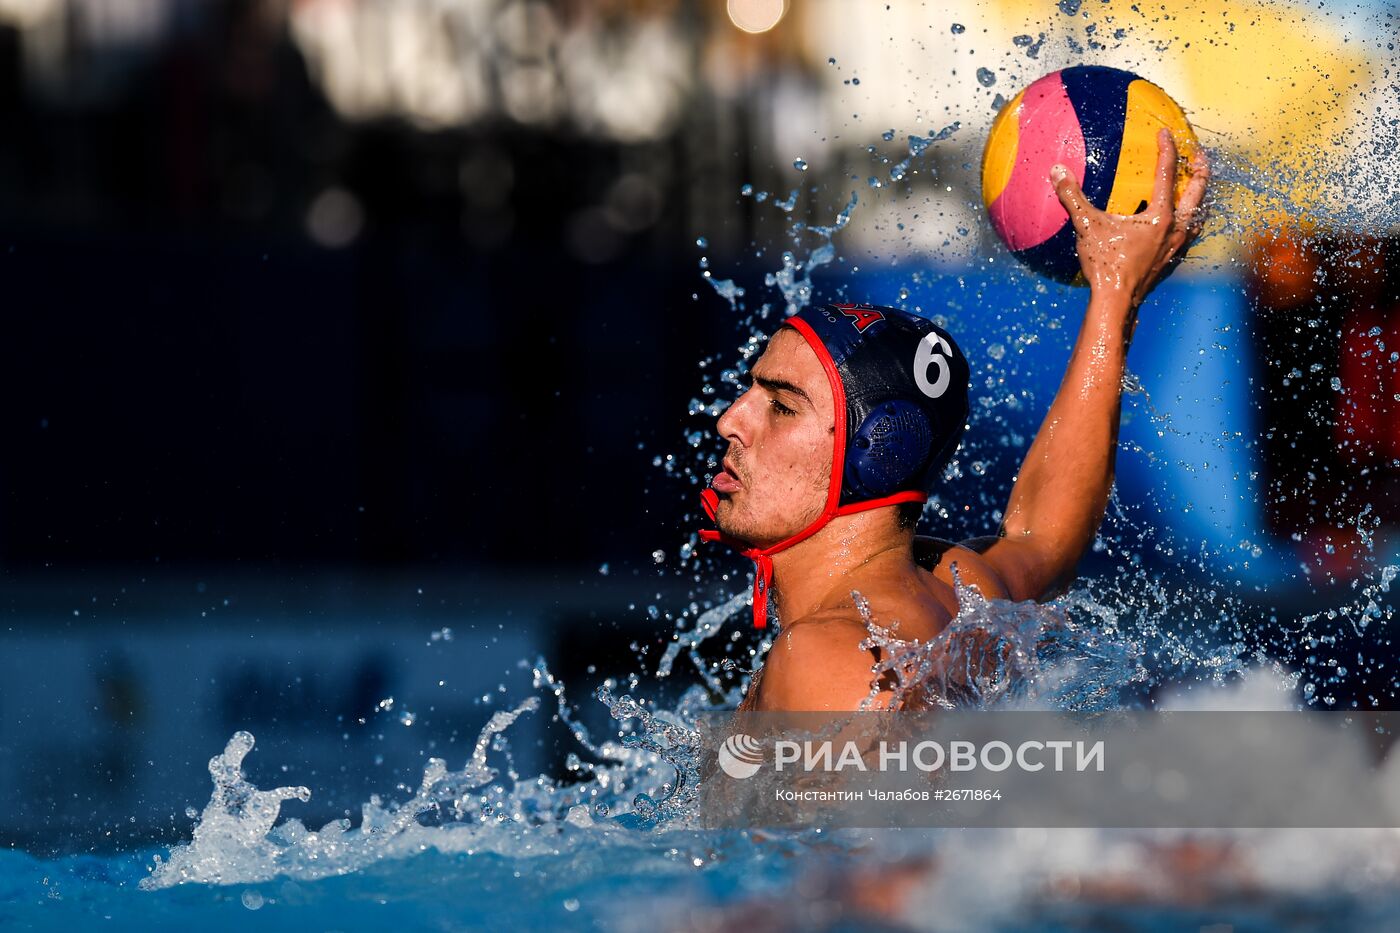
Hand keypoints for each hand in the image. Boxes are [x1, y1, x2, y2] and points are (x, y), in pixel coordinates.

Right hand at [1051, 128, 1209, 307]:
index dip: (1167, 149)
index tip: (1166, 133)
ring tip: (1195, 189)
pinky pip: (1187, 234)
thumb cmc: (1105, 264)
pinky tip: (1177, 224)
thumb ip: (1073, 197)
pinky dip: (1188, 221)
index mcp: (1161, 215)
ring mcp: (1176, 246)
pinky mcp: (1171, 260)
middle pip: (1197, 192)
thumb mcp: (1087, 227)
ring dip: (1198, 198)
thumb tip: (1056, 172)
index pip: (1167, 173)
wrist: (1117, 302)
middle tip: (1199, 155)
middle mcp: (1176, 228)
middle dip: (1200, 170)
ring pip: (1198, 214)